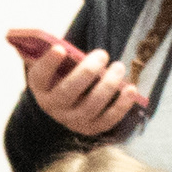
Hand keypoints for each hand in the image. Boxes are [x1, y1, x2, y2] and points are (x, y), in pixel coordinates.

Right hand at [19, 34, 144, 138]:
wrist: (69, 101)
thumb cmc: (64, 72)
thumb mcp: (57, 63)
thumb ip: (60, 53)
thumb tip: (67, 43)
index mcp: (41, 87)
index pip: (39, 76)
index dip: (48, 63)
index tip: (60, 49)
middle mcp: (52, 106)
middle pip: (68, 92)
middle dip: (87, 72)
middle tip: (102, 54)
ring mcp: (71, 120)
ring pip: (90, 106)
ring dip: (107, 86)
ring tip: (119, 67)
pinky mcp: (90, 128)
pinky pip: (107, 120)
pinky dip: (121, 106)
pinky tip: (131, 89)